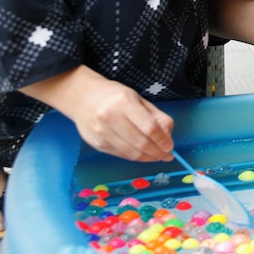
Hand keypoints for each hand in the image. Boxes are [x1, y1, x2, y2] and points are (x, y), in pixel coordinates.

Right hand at [21, 66, 174, 161]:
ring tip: (157, 156)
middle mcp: (111, 119)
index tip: (170, 146)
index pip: (149, 127)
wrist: (82, 98)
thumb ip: (155, 115)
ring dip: (147, 158)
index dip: (162, 140)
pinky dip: (135, 157)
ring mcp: (101, 133)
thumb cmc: (114, 96)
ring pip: (130, 153)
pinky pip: (121, 155)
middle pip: (140, 143)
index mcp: (124, 103)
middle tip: (167, 155)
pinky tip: (143, 155)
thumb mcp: (138, 98)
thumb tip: (168, 134)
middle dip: (157, 152)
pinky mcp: (97, 144)